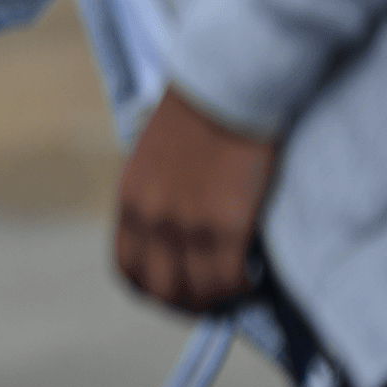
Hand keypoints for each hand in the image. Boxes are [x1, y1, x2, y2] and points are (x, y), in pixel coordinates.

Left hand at [115, 87, 277, 311]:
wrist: (229, 84)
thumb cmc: (203, 110)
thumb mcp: (157, 156)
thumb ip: (159, 194)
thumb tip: (176, 225)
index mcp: (130, 201)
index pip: (129, 269)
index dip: (155, 289)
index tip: (180, 291)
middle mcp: (150, 219)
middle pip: (159, 289)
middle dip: (188, 303)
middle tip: (218, 299)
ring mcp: (184, 225)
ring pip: (195, 291)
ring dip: (219, 300)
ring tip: (241, 290)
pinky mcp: (223, 224)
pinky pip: (227, 278)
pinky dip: (242, 287)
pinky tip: (257, 279)